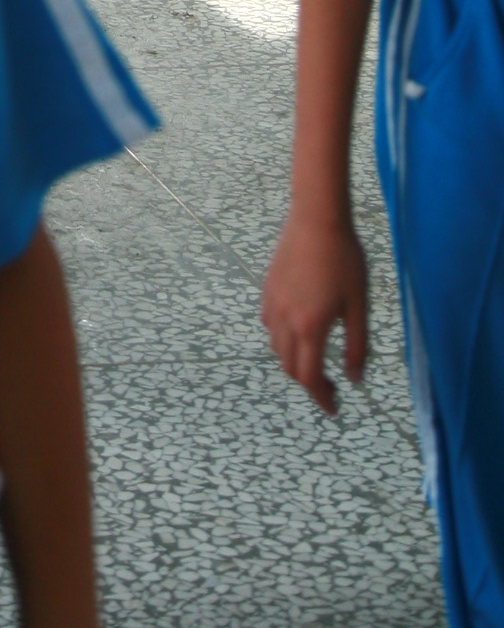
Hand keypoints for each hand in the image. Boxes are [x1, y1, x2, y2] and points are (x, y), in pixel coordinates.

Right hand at [262, 209, 368, 412]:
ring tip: (315, 358)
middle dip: (308, 382)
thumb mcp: (359, 306)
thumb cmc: (345, 260)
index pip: (309, 377)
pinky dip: (282, 338)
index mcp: (310, 327)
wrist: (317, 219)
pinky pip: (269, 324)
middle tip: (329, 386)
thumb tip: (355, 379)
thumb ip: (357, 346)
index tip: (334, 408)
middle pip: (289, 366)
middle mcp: (286, 319)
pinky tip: (298, 329)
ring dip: (294, 360)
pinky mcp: (267, 288)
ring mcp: (272, 303)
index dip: (321, 398)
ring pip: (276, 346)